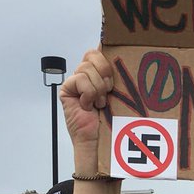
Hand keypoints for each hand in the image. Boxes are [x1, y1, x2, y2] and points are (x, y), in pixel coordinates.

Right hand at [60, 48, 113, 168]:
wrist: (100, 142)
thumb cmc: (112, 122)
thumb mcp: (120, 94)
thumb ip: (119, 76)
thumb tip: (126, 54)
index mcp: (99, 73)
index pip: (99, 51)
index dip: (106, 54)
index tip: (114, 66)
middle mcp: (86, 76)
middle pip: (92, 54)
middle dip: (104, 72)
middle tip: (109, 90)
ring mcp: (75, 82)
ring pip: (86, 67)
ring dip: (98, 87)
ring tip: (100, 103)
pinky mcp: (67, 90)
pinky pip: (79, 79)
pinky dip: (88, 93)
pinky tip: (89, 105)